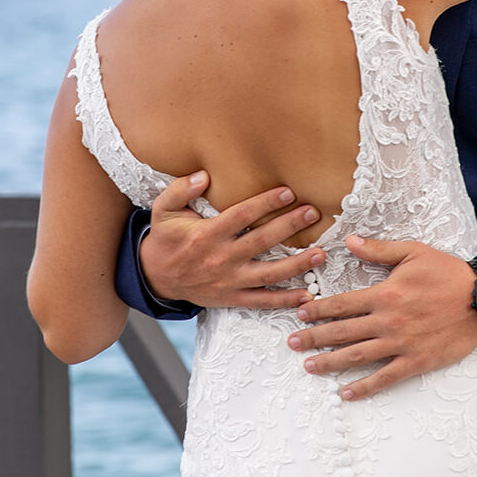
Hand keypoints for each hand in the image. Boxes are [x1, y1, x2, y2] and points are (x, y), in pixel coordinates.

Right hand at [140, 171, 325, 308]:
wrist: (155, 277)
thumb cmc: (165, 238)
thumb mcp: (163, 210)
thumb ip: (180, 190)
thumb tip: (204, 175)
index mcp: (206, 235)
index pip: (242, 215)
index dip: (266, 203)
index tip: (288, 192)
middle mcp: (220, 259)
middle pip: (261, 241)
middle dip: (289, 226)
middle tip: (312, 213)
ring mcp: (228, 281)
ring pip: (268, 274)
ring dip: (297, 265)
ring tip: (321, 253)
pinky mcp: (232, 298)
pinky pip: (262, 301)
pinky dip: (285, 300)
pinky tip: (307, 295)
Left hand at [287, 235, 476, 399]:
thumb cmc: (448, 273)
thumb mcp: (413, 252)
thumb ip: (378, 250)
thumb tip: (349, 241)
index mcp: (385, 294)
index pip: (342, 303)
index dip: (318, 310)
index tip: (300, 314)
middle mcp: (387, 321)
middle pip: (342, 331)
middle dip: (314, 337)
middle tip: (292, 343)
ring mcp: (400, 344)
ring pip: (357, 356)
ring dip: (330, 362)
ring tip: (309, 366)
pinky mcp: (416, 362)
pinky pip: (384, 378)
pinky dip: (364, 388)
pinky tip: (346, 394)